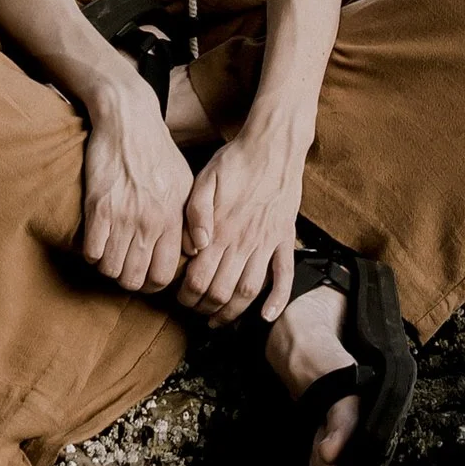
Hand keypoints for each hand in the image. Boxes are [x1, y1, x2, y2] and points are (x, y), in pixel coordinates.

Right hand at [80, 77, 194, 294]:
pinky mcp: (98, 206)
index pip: (164, 275)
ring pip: (111, 270)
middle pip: (135, 280)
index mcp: (173, 218)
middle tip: (124, 266)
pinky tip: (96, 240)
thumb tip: (197, 249)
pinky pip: (91, 252)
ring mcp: (123, 215)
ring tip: (110, 253)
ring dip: (108, 267)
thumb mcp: (186, 184)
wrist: (129, 121)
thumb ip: (191, 220)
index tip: (146, 275)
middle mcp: (150, 221)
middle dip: (127, 279)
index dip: (153, 283)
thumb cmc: (158, 153)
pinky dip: (91, 253)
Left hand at [178, 115, 307, 325]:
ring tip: (219, 319)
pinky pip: (284, 275)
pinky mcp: (284, 238)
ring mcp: (267, 242)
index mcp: (221, 230)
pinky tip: (268, 315)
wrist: (274, 145)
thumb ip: (195, 214)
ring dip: (233, 312)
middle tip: (195, 309)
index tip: (180, 298)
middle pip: (222, 292)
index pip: (199, 279)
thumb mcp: (204, 179)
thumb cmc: (235, 161)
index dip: (187, 296)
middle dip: (204, 308)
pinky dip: (278, 299)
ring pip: (249, 291)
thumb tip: (195, 246)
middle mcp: (244, 242)